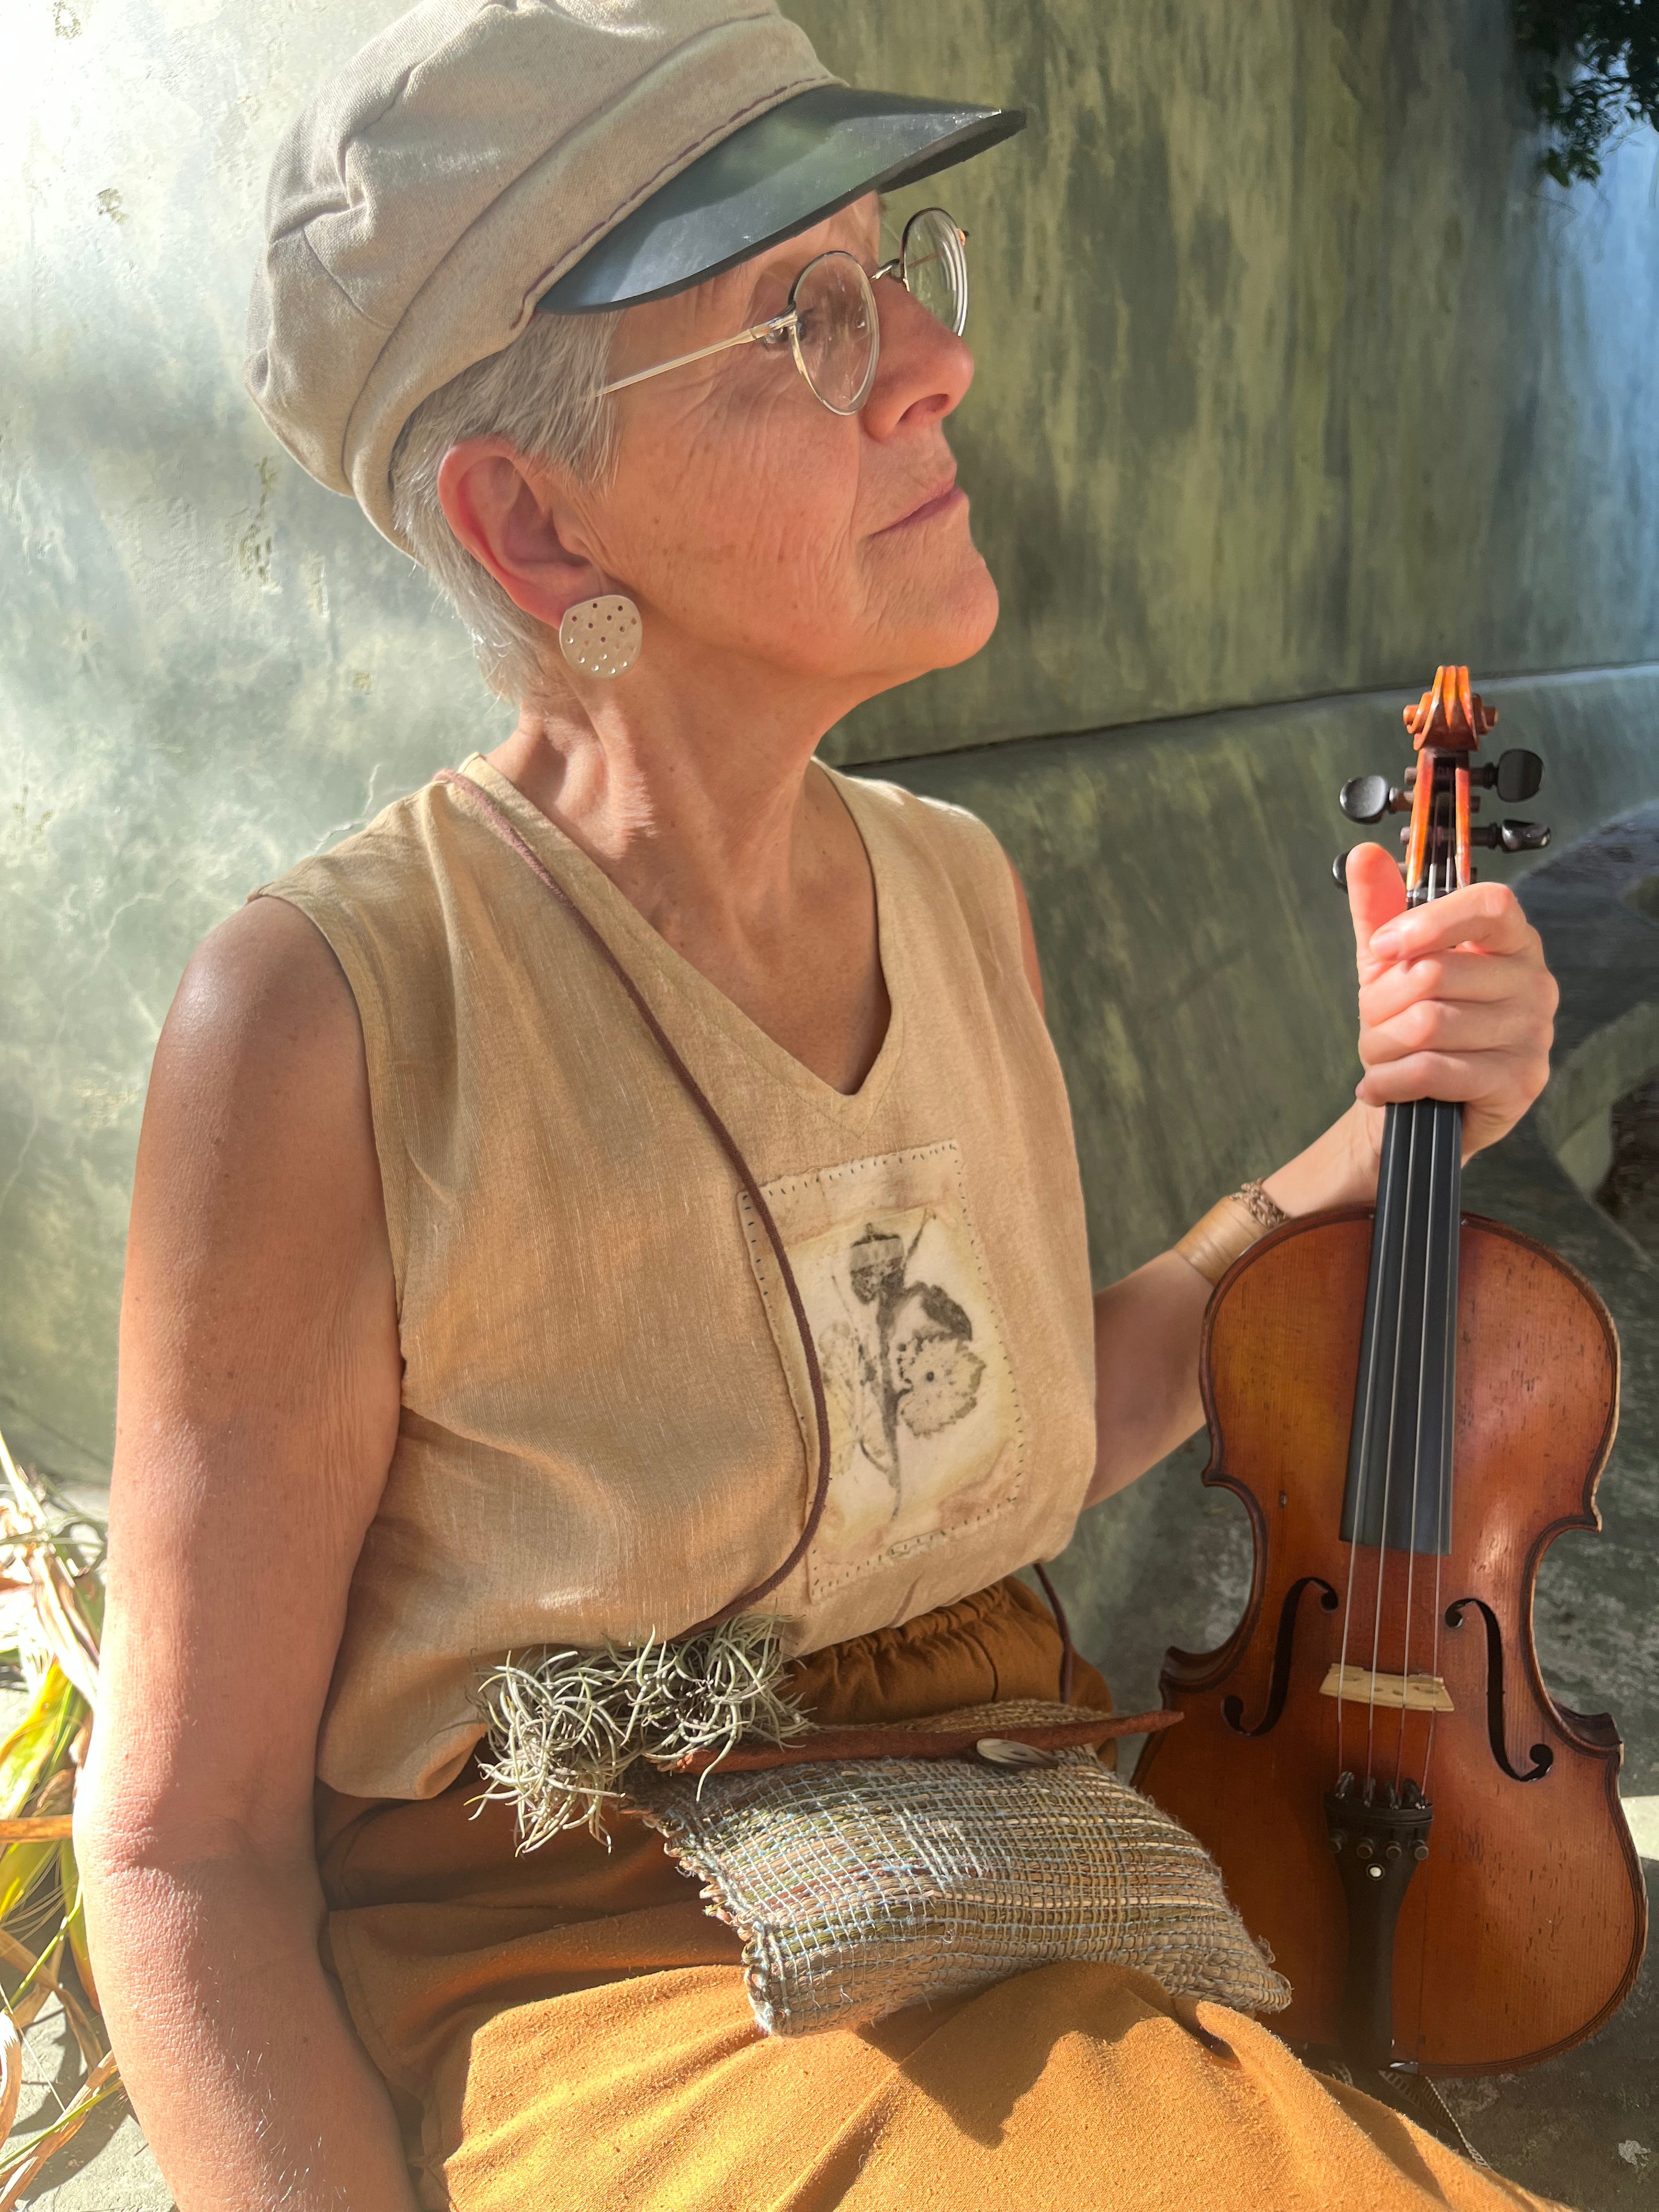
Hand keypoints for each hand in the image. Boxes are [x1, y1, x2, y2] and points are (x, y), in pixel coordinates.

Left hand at [1344, 842, 1557, 1159]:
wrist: (1417, 1102)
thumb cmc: (1411, 1023)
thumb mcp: (1390, 963)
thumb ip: (1380, 908)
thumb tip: (1365, 855)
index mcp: (1510, 942)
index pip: (1490, 905)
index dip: (1430, 922)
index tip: (1383, 946)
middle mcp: (1533, 982)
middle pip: (1436, 973)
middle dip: (1380, 1004)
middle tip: (1373, 1023)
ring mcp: (1533, 1034)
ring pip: (1428, 1025)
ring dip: (1381, 1046)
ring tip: (1381, 1056)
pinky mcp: (1519, 1082)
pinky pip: (1434, 1070)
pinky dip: (1390, 1081)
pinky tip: (1381, 1086)